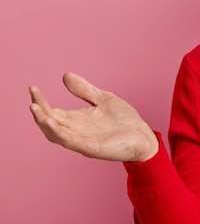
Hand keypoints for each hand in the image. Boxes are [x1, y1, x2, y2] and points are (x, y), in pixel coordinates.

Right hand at [29, 73, 158, 161]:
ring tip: (34, 107)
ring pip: (54, 133)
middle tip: (32, 95)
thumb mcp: (103, 99)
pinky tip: (51, 121)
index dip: (41, 101)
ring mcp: (81, 140)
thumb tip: (65, 76)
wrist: (144, 136)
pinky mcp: (90, 148)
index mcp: (77, 120)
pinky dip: (58, 132)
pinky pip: (69, 141)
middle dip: (39, 109)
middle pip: (50, 122)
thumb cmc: (124, 120)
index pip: (52, 111)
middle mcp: (75, 131)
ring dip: (43, 121)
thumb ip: (85, 90)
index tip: (33, 88)